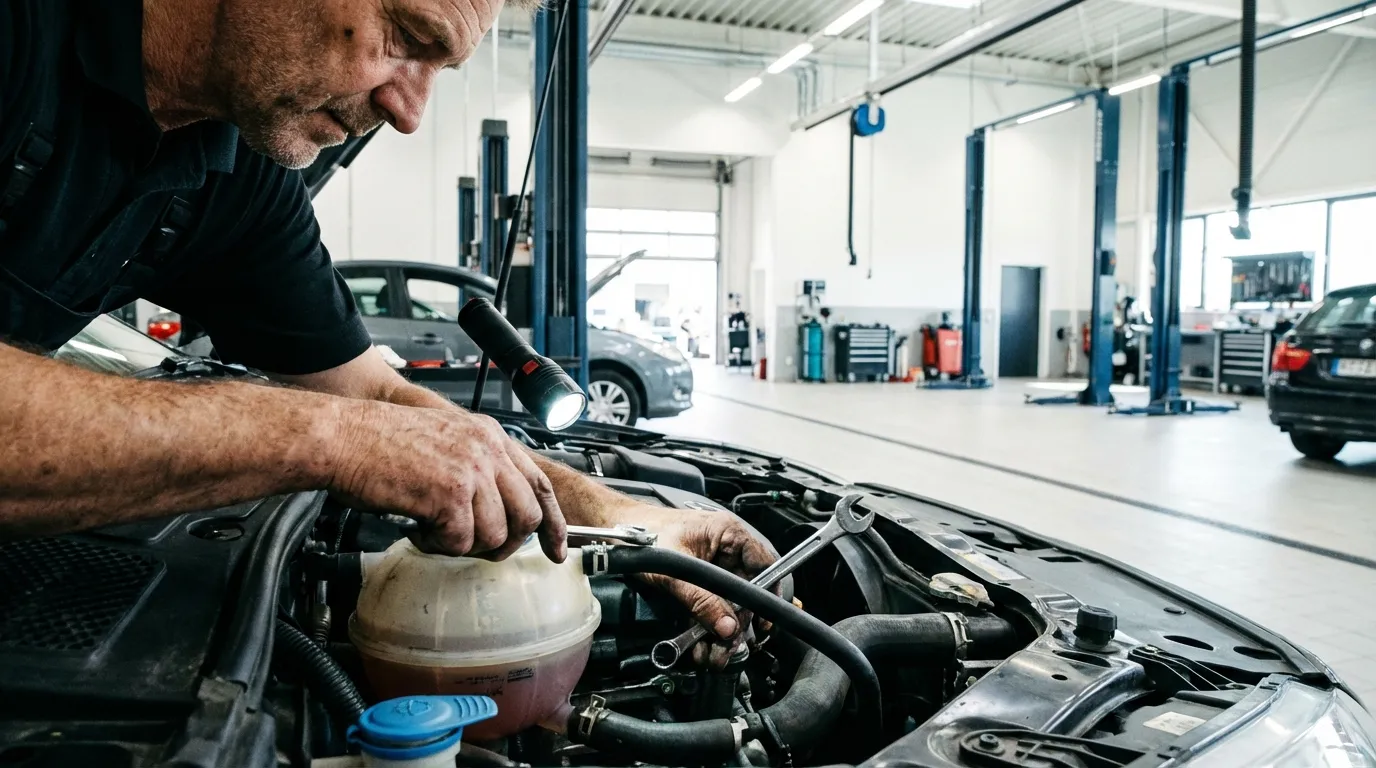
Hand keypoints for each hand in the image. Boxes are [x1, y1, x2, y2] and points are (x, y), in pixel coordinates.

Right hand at [329, 401, 566, 560]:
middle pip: (527, 516)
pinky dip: (437, 545)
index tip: (557, 549)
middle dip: (505, 542)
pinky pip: (461, 542)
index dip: (554, 522)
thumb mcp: (444, 441)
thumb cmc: (379, 442)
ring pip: (496, 535)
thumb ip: (477, 466)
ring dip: (464, 544)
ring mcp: (472, 471)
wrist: (342, 436)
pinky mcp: (450, 494)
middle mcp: (487, 449)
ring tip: (434, 530)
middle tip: (474, 546)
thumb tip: (498, 510)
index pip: (539, 483)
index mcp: (489, 435)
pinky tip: (417, 528)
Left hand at [605, 503, 778, 666]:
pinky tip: (703, 646)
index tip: (764, 620)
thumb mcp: (675, 571)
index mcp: (728, 534)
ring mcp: (712, 566)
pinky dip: (707, 626)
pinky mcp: (698, 581)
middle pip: (746, 591)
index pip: (764, 564)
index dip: (768, 594)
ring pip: (728, 603)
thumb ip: (702, 601)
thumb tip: (727, 628)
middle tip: (731, 646)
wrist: (614, 535)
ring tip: (716, 654)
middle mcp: (725, 549)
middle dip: (739, 623)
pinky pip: (711, 606)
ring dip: (722, 631)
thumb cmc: (643, 536)